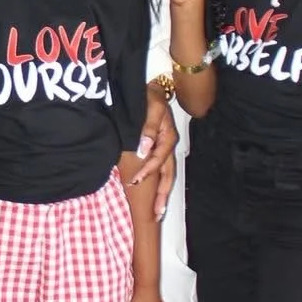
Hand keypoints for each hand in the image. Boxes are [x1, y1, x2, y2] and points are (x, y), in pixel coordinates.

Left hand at [129, 84, 177, 220]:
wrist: (152, 87)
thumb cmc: (150, 96)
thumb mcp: (150, 107)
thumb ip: (148, 128)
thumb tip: (144, 149)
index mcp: (167, 137)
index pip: (158, 160)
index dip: (147, 171)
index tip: (133, 181)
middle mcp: (168, 145)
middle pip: (168, 174)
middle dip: (162, 194)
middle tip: (157, 213)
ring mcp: (164, 147)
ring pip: (166, 174)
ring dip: (162, 192)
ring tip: (158, 210)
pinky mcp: (158, 147)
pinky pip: (160, 168)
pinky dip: (158, 182)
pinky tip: (154, 192)